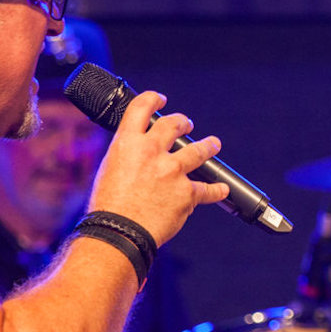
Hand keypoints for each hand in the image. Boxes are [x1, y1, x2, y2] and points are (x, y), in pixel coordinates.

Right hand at [86, 91, 230, 245]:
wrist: (119, 233)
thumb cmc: (109, 206)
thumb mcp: (109, 169)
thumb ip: (128, 155)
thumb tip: (140, 152)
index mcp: (127, 143)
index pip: (142, 107)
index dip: (153, 98)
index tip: (161, 99)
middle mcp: (152, 151)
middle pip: (175, 124)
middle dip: (183, 122)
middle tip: (187, 124)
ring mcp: (172, 171)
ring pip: (199, 150)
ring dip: (209, 145)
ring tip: (213, 144)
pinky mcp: (187, 193)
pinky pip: (207, 190)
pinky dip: (216, 190)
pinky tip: (221, 189)